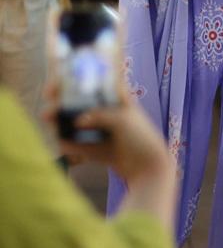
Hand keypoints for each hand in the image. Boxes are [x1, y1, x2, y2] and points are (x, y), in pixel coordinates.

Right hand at [45, 84, 171, 183]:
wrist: (148, 167)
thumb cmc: (141, 137)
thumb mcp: (123, 120)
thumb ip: (100, 115)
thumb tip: (78, 120)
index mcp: (118, 99)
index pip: (96, 83)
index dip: (79, 80)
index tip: (61, 82)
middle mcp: (107, 113)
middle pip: (81, 104)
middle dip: (63, 102)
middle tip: (49, 103)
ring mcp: (100, 131)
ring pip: (76, 124)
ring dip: (61, 122)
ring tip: (50, 122)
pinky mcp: (95, 149)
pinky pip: (77, 144)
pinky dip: (68, 143)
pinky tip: (63, 143)